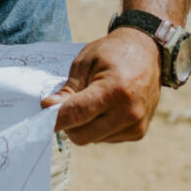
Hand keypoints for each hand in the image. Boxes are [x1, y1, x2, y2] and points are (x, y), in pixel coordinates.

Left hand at [44, 27, 160, 144]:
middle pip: (81, 135)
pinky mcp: (138, 133)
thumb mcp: (85, 63)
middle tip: (66, 105)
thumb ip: (68, 90)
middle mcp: (128, 112)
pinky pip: (105, 139)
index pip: (77, 114)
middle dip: (68, 123)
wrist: (148, 52)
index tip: (42, 114)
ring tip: (93, 100)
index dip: (55, 118)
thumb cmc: (113, 53)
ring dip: (84, 125)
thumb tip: (49, 110)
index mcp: (115, 90)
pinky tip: (106, 108)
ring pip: (92, 139)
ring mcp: (135, 125)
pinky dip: (98, 127)